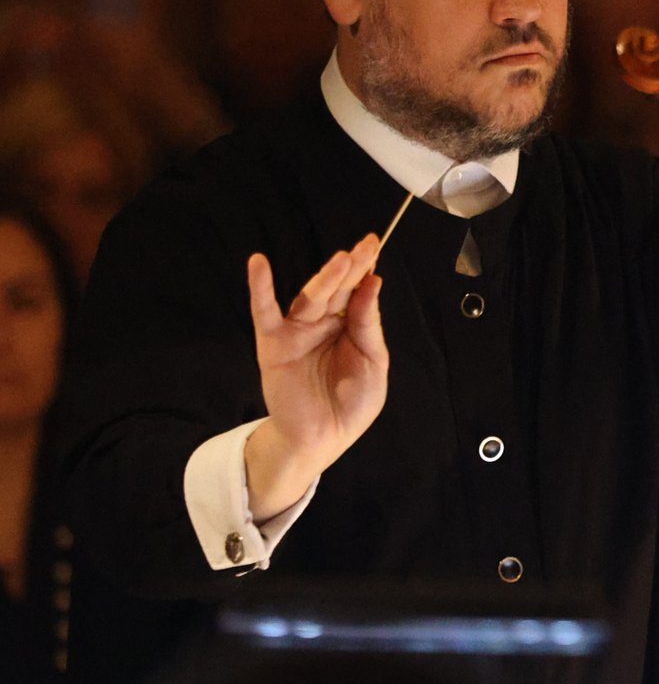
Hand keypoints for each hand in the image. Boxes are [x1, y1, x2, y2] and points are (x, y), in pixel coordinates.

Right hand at [243, 234, 386, 520]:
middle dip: (353, 267)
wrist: (322, 440)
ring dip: (326, 277)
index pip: (358, 291)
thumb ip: (369, 325)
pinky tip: (258, 264)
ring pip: (312, 297)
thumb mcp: (373, 363)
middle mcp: (324, 323)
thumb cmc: (352, 405)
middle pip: (338, 289)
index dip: (366, 269)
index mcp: (351, 326)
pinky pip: (265, 312)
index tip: (375, 244)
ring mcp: (298, 332)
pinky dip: (260, 288)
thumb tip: (373, 284)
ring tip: (342, 259)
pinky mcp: (273, 345)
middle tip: (367, 245)